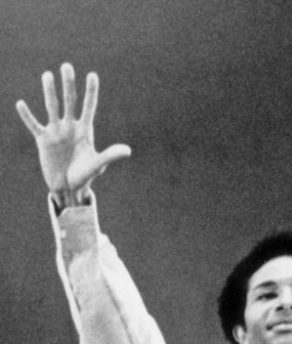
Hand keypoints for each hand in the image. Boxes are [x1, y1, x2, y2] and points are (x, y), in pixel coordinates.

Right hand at [16, 63, 130, 206]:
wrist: (69, 187)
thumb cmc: (85, 175)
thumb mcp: (98, 164)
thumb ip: (110, 155)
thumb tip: (128, 150)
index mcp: (85, 131)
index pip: (88, 107)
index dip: (91, 92)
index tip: (92, 75)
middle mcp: (70, 127)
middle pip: (69, 102)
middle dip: (69, 85)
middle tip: (67, 66)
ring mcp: (56, 132)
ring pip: (52, 108)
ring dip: (49, 92)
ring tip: (47, 75)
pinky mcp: (42, 140)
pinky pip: (33, 125)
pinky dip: (27, 116)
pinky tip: (21, 104)